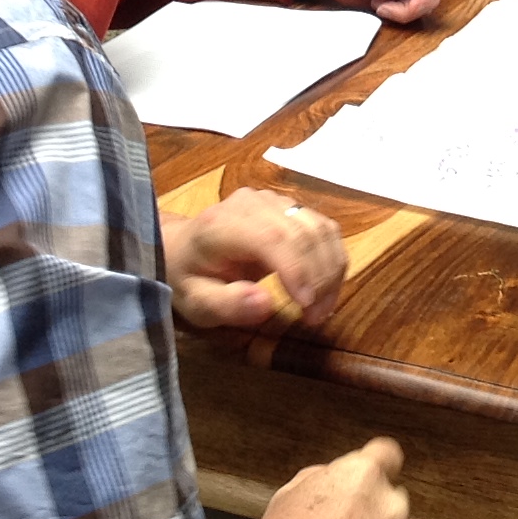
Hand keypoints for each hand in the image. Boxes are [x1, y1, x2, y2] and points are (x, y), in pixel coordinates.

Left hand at [161, 188, 347, 326]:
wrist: (185, 246)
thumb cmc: (190, 278)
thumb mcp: (196, 303)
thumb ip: (226, 304)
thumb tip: (265, 303)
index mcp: (221, 225)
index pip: (271, 236)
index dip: (297, 268)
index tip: (305, 305)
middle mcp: (251, 203)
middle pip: (303, 232)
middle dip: (319, 278)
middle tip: (314, 318)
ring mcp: (274, 200)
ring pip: (321, 228)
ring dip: (331, 271)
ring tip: (319, 309)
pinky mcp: (290, 206)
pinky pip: (324, 229)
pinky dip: (332, 261)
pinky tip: (324, 289)